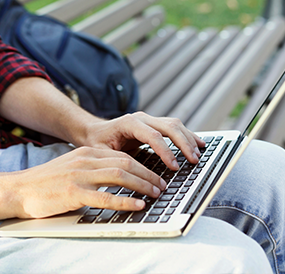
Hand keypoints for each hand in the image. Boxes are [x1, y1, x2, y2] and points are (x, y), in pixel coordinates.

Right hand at [13, 146, 166, 218]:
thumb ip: (94, 167)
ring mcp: (80, 175)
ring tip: (156, 193)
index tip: (155, 175)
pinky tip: (137, 205)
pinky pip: (105, 196)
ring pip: (120, 176)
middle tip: (162, 185)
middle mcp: (86, 159)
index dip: (143, 166)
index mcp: (87, 152)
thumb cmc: (48, 180)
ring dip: (142, 185)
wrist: (20, 189)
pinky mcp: (74, 192)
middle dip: (148, 174)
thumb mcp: (73, 165)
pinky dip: (125, 201)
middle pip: (126, 163)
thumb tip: (119, 175)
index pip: (122, 155)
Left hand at [82, 112, 204, 170]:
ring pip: (174, 124)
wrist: (95, 130)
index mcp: (128, 123)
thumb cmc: (97, 142)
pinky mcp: (153, 124)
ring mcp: (148, 119)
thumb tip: (134, 174)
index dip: (166, 151)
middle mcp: (141, 118)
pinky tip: (197, 143)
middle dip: (183, 144)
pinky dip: (187, 135)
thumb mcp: (101, 153)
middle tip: (193, 161)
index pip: (153, 136)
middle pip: (169, 126)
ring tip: (198, 154)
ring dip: (188, 139)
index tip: (175, 167)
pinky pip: (174, 127)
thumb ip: (116, 160)